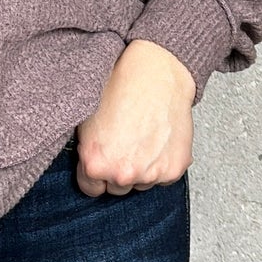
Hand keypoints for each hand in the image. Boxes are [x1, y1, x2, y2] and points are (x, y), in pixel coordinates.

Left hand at [75, 38, 195, 194]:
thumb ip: (85, 152)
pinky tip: (157, 140)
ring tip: (142, 137)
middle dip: (119, 170)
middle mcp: (123, 173)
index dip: (96, 171)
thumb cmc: (121, 87)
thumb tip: (85, 166)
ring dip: (142, 168)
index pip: (91, 189)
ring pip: (142, 183)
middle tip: (124, 142)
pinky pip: (163, 176)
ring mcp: (151, 173)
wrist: (156, 72)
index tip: (102, 158)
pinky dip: (162, 163)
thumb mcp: (86, 119)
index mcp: (96, 164)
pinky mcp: (175, 168)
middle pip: (118, 189)